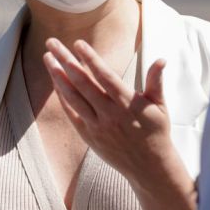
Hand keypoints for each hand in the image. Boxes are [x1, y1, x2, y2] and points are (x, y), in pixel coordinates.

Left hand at [42, 38, 183, 192]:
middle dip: (65, 60)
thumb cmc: (156, 132)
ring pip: (72, 97)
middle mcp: (109, 114)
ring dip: (57, 76)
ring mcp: (97, 126)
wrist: (149, 168)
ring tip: (47, 58)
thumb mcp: (159, 106)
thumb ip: (156, 81)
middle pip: (82, 82)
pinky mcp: (89, 136)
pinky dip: (63, 97)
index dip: (90, 58)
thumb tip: (161, 59)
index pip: (104, 76)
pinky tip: (55, 81)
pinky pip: (72, 113)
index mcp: (127, 103)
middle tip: (52, 42)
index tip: (77, 43)